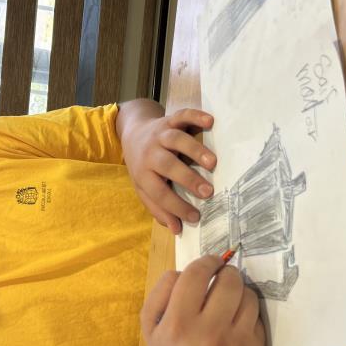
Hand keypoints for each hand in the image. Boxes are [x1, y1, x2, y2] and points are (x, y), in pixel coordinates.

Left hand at [120, 106, 216, 234]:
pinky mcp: (169, 120)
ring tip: (213, 163)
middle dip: (188, 179)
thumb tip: (176, 229)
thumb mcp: (144, 188)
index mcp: (143, 173)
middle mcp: (150, 153)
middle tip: (208, 192)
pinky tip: (210, 121)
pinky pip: (182, 116)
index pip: (159, 193)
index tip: (195, 217)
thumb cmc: (142, 166)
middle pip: (167, 165)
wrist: (132, 133)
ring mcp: (160, 135)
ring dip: (195, 150)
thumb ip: (158, 207)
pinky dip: (195, 116)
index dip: (176, 206)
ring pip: (176, 140)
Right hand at [140, 255, 265, 345]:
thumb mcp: (150, 326)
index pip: (197, 274)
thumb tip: (183, 270)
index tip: (211, 262)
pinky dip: (247, 313)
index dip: (207, 261)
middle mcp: (208, 334)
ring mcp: (235, 344)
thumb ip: (160, 292)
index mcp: (178, 324)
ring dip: (239, 292)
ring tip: (229, 301)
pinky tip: (236, 322)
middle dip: (226, 273)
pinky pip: (257, 317)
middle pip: (229, 281)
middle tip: (222, 277)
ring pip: (248, 296)